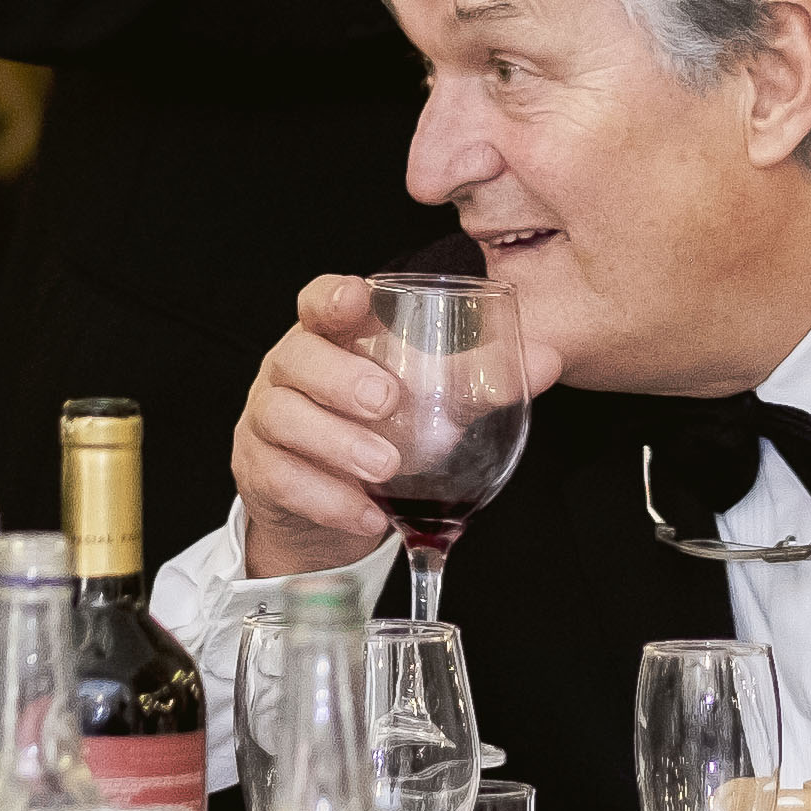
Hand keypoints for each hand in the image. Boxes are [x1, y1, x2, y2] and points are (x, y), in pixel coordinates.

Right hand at [230, 275, 556, 577]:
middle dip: (340, 378)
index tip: (356, 298)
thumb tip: (550, 360)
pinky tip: (369, 514)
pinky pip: (282, 479)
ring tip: (386, 469)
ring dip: (337, 443)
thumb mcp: (432, 404)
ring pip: (283, 418)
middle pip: (297, 357)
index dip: (333, 296)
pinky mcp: (260, 472)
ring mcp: (267, 420)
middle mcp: (290, 370)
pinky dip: (328, 498)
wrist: (334, 509)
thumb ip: (479, 381)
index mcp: (331, 338)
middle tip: (387, 401)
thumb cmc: (383, 434)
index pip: (318, 301)